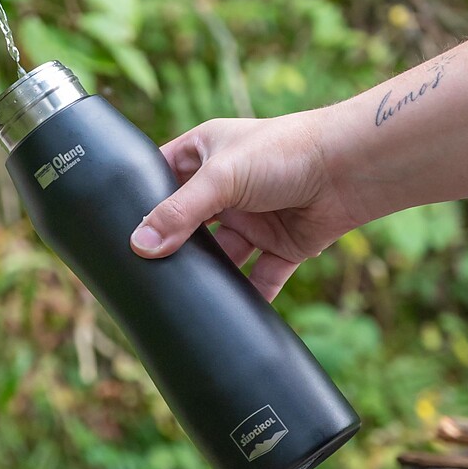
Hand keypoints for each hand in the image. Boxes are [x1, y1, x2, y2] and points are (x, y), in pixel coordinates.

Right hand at [128, 112, 353, 298]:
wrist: (349, 168)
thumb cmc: (285, 151)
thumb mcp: (221, 178)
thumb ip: (179, 212)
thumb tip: (139, 245)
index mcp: (206, 154)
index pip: (162, 179)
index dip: (143, 202)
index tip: (118, 231)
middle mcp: (228, 187)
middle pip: (190, 225)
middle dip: (174, 247)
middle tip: (147, 273)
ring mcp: (255, 218)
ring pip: (223, 256)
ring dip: (210, 276)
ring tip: (184, 298)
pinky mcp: (283, 245)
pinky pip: (261, 277)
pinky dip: (250, 297)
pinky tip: (231, 317)